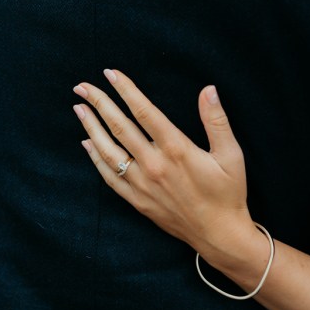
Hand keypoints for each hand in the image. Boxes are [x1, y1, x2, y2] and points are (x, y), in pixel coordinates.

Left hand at [73, 69, 256, 258]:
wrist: (219, 235)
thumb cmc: (228, 194)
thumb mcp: (230, 155)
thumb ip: (216, 120)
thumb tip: (208, 89)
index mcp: (176, 149)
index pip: (144, 112)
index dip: (126, 90)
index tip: (110, 74)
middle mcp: (154, 165)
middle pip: (120, 127)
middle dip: (99, 103)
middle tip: (82, 86)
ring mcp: (142, 184)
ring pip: (109, 150)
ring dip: (91, 127)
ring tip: (78, 108)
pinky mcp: (137, 200)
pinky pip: (109, 177)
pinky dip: (96, 159)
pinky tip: (87, 144)